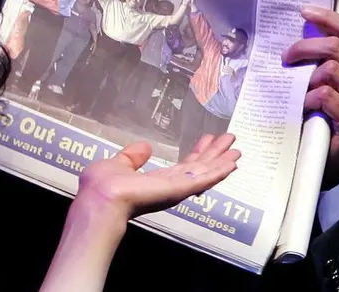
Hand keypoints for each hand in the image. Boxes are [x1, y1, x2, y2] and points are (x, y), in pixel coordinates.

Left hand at [75, 133, 239, 222]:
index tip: (209, 138)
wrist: (101, 200)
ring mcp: (175, 189)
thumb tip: (145, 147)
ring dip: (221, 162)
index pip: (182, 167)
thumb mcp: (116, 163)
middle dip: (214, 155)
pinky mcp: (179, 190)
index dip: (197, 152)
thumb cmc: (102, 186)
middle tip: (231, 139)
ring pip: (204, 173)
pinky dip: (218, 173)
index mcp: (155, 181)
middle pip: (198, 168)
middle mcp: (168, 186)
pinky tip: (231, 165)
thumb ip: (132, 156)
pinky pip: (203, 180)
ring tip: (237, 150)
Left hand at [283, 7, 338, 187]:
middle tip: (286, 56)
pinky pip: (326, 95)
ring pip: (331, 69)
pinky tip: (304, 109)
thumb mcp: (323, 83)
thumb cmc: (325, 117)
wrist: (336, 161)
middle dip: (306, 47)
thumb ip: (319, 62)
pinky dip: (309, 99)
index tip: (304, 12)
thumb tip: (294, 37)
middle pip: (337, 46)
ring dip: (306, 78)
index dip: (328, 18)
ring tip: (298, 91)